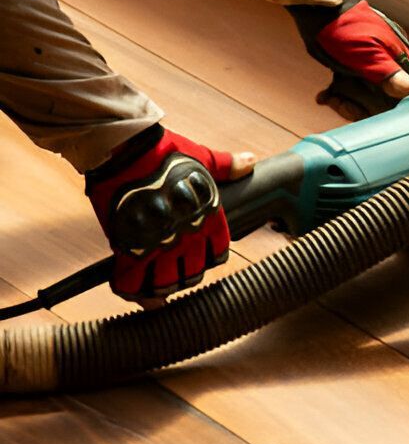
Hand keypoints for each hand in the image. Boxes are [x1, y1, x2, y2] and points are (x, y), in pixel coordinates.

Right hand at [85, 125, 255, 304]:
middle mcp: (187, 235)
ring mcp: (158, 243)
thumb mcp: (202, 157)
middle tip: (174, 270)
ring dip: (162, 288)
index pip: (217, 255)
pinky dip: (134, 292)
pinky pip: (132, 282)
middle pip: (192, 274)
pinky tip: (137, 295)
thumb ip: (227, 165)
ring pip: (165, 284)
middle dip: (185, 275)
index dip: (208, 258)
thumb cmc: (163, 151)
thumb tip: (250, 162)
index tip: (199, 255)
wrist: (123, 149)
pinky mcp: (128, 247)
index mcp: (209, 216)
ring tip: (158, 285)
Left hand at [290, 0, 408, 120]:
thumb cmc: (346, 29)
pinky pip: (351, 91)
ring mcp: (372, 68)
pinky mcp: (355, 69)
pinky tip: (324, 96)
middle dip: (363, 108)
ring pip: (366, 99)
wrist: (318, 12)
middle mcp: (390, 66)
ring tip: (329, 98)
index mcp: (401, 60)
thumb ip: (390, 72)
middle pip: (386, 101)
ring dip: (347, 103)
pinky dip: (338, 96)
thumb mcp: (369, 53)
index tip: (378, 114)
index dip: (397, 108)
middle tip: (342, 106)